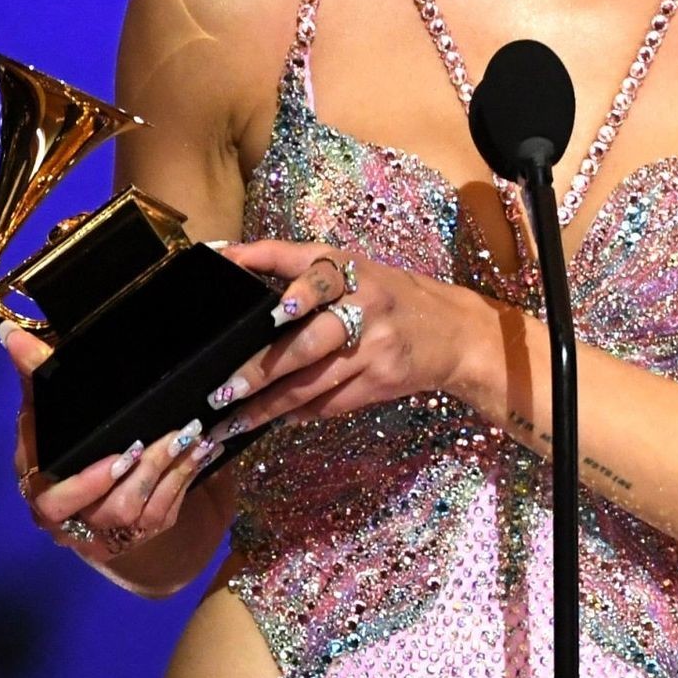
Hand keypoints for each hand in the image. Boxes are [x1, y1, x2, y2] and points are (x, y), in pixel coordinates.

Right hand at [1, 321, 222, 560]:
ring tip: (188, 435)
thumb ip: (37, 375)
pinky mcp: (144, 529)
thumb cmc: (77, 440)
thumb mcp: (57, 410)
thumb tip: (11, 334)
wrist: (114, 481)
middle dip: (135, 478)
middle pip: (101, 510)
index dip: (86, 483)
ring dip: (166, 470)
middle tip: (161, 442)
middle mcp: (72, 517)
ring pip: (139, 509)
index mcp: (41, 486)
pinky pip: (166, 509)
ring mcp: (110, 529)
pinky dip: (186, 476)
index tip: (120, 457)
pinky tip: (204, 449)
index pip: (49, 495)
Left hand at [201, 239, 473, 433]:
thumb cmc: (392, 300)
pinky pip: (332, 401)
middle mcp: (361, 300)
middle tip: (222, 388)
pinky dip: (300, 412)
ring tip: (233, 419)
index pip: (298, 258)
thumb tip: (248, 310)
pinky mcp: (382, 377)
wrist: (456, 332)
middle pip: (302, 339)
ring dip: (269, 405)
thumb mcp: (357, 274)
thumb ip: (308, 280)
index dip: (259, 258)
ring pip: (312, 380)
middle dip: (258, 368)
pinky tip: (277, 420)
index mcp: (348, 267)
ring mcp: (374, 343)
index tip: (223, 262)